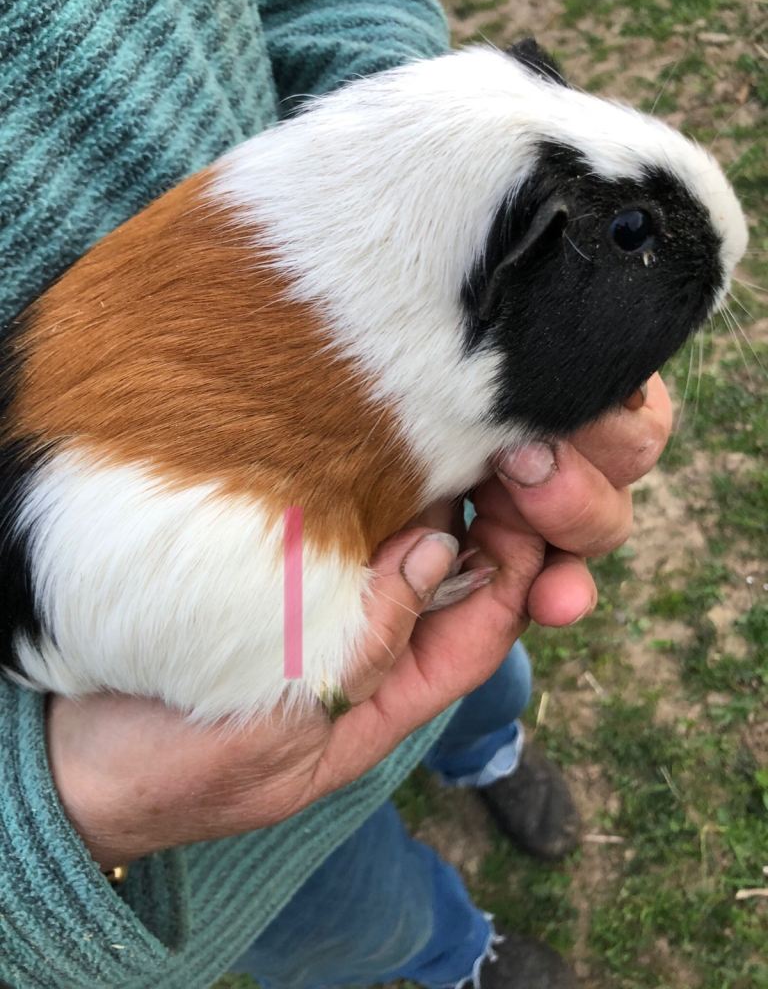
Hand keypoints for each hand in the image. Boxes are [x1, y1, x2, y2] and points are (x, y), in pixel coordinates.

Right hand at [47, 375, 671, 869]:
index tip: (525, 508)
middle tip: (493, 448)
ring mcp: (319, 609)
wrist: (73, 761)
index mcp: (381, 705)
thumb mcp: (277, 731)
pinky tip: (366, 448)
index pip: (476, 631)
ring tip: (438, 433)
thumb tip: (438, 555)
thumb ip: (360, 653)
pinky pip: (339, 530)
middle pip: (450, 582)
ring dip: (423, 497)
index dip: (513, 572)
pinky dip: (361, 492)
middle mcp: (363, 651)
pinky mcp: (278, 576)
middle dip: (483, 523)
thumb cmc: (173, 769)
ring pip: (397, 547)